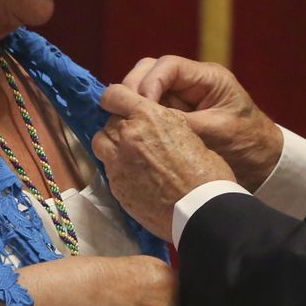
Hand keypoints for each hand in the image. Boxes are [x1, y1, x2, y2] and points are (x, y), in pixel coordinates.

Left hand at [92, 84, 234, 239]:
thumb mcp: (187, 132)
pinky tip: (137, 177)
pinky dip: (119, 168)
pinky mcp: (116, 186)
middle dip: (120, 125)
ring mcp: (118, 163)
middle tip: (137, 136)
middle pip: (108, 121)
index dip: (117, 99)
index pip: (114, 95)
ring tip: (132, 155)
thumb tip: (154, 125)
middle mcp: (128, 136)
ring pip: (101, 143)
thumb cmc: (205, 170)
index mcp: (149, 117)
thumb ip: (162, 124)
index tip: (122, 105)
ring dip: (112, 145)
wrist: (201, 210)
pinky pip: (109, 169)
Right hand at [122, 56, 283, 189]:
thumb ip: (184, 125)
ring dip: (132, 104)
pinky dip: (137, 118)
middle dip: (134, 89)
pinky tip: (132, 134)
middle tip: (124, 114)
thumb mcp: (217, 133)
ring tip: (127, 126)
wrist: (262, 162)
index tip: (142, 106)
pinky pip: (148, 110)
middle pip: (150, 71)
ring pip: (143, 89)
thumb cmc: (247, 144)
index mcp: (207, 78)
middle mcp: (190, 82)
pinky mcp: (173, 115)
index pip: (168, 66)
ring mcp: (180, 98)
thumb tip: (148, 123)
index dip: (149, 82)